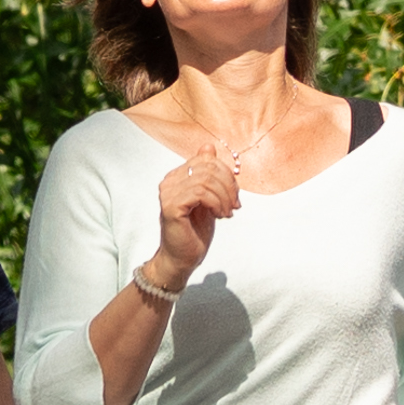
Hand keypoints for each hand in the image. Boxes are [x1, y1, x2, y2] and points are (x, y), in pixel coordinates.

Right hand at [144, 152, 243, 294]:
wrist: (182, 258)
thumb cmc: (194, 231)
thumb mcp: (208, 198)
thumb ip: (207, 175)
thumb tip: (208, 146)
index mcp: (177, 176)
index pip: (206, 160)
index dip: (227, 175)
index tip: (235, 196)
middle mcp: (169, 181)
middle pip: (208, 167)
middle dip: (228, 185)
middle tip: (235, 205)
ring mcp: (168, 193)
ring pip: (206, 180)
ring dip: (224, 197)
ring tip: (228, 213)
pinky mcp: (171, 206)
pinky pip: (200, 193)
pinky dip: (216, 203)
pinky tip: (220, 216)